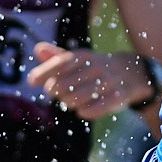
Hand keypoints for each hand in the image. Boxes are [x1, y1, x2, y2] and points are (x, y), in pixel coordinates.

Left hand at [29, 45, 153, 118]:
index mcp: (83, 56)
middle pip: (62, 86)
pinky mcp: (118, 97)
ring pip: (75, 100)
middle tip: (58, 93)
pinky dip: (84, 112)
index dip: (43, 72)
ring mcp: (107, 82)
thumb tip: (37, 49)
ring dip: (68, 103)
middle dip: (55, 92)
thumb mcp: (77, 59)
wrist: (129, 74)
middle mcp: (95, 67)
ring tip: (70, 101)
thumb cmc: (93, 68)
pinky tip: (83, 109)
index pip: (59, 63)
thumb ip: (56, 57)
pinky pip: (93, 110)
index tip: (32, 81)